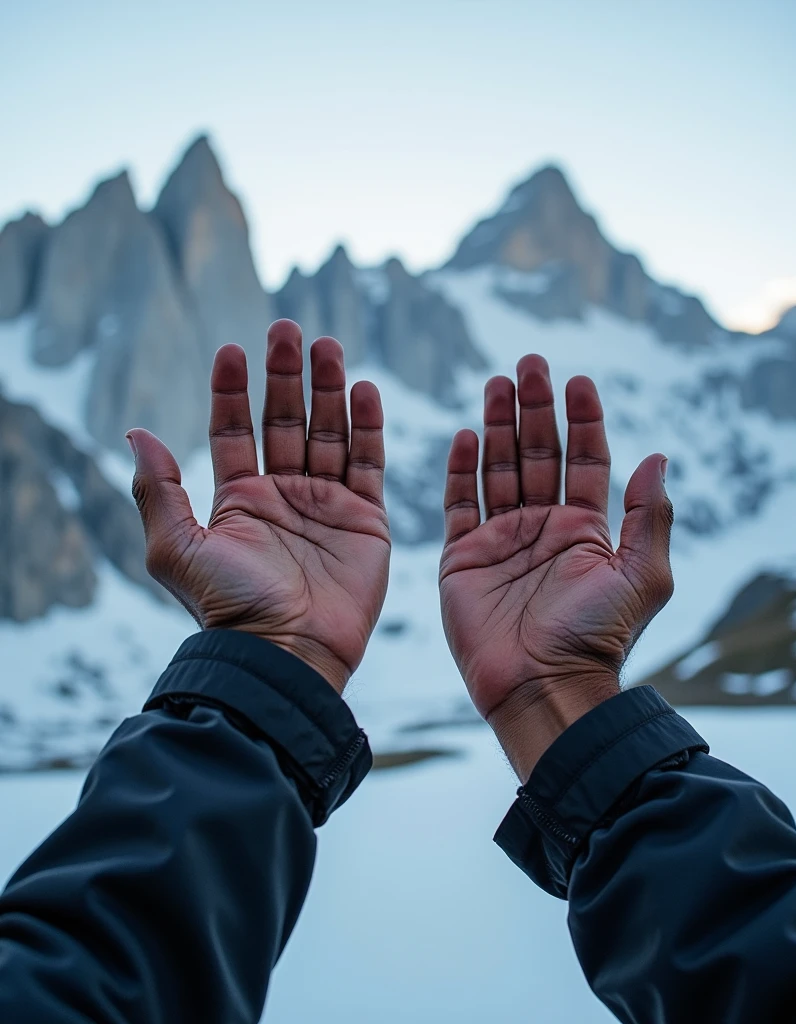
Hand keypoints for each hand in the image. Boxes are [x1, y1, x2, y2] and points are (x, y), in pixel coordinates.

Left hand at [127, 320, 390, 692]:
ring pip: (329, 433)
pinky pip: (369, 463)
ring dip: (328, 388)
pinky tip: (364, 390)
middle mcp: (283, 496)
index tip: (231, 349)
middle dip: (286, 375)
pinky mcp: (366, 520)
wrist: (288, 651)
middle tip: (287, 329)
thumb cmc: (229, 605)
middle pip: (284, 421)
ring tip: (327, 346)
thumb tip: (135, 432)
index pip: (235, 430)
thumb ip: (158, 490)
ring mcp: (326, 505)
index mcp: (239, 500)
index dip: (232, 390)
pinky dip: (369, 427)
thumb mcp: (176, 548)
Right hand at [439, 355, 673, 778]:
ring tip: (496, 385)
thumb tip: (659, 456)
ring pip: (498, 469)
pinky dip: (461, 470)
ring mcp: (502, 540)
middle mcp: (543, 528)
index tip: (578, 380)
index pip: (585, 460)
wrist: (541, 687)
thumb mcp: (642, 576)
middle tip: (528, 364)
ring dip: (498, 426)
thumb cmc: (595, 638)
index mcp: (585, 530)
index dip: (582, 420)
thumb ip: (650, 517)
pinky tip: (465, 436)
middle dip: (535, 408)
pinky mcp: (463, 558)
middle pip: (538, 454)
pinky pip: (461, 505)